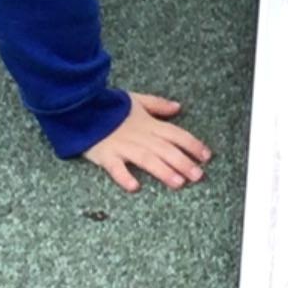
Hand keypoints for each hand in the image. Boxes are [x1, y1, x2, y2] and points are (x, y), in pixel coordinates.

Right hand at [84, 94, 211, 192]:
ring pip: (147, 159)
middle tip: (198, 176)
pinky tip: (134, 187)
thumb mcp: (136, 100)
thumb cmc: (109, 106)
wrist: (81, 107)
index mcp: (149, 124)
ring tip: (178, 182)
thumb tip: (177, 106)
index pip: (176, 134)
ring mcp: (123, 146)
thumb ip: (158, 104)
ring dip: (163, 170)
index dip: (193, 144)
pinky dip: (124, 177)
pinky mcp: (106, 155)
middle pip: (166, 149)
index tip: (206, 156)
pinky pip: (116, 168)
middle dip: (183, 162)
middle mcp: (140, 136)